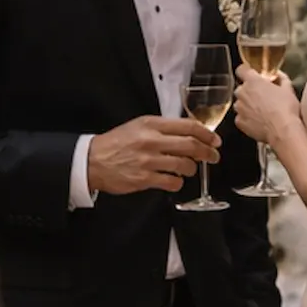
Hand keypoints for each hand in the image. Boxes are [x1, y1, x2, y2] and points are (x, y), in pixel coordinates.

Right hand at [87, 116, 216, 194]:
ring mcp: (148, 161)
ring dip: (192, 169)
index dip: (206, 134)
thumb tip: (189, 133)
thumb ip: (163, 128)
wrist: (92, 160)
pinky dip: (178, 182)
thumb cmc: (117, 143)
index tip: (214, 140)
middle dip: (207, 152)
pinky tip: (175, 180)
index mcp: (152, 125)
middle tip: (213, 156)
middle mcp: (151, 141)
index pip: (188, 126)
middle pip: (191, 146)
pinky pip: (172, 182)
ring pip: (185, 165)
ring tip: (189, 169)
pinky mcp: (144, 179)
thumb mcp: (138, 126)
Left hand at [233, 65, 300, 147]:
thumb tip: (279, 74)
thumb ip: (281, 78)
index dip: (246, 72)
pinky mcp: (240, 122)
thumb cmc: (286, 109)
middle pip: (241, 88)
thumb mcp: (288, 89)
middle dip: (249, 91)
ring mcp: (239, 108)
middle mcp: (243, 93)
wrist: (283, 131)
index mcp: (253, 81)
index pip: (241, 69)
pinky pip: (240, 117)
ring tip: (262, 112)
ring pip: (240, 103)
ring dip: (247, 105)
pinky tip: (259, 122)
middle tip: (262, 97)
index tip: (251, 75)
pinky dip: (247, 119)